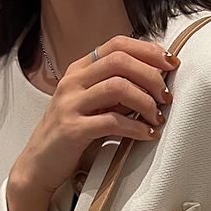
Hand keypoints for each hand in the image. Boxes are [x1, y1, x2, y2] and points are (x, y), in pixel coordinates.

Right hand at [11, 34, 179, 198]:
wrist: (40, 165)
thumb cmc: (72, 136)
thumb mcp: (94, 107)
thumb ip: (116, 94)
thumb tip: (154, 85)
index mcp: (79, 71)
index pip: (117, 45)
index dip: (147, 50)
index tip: (170, 63)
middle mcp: (73, 82)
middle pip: (120, 61)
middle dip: (151, 76)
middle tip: (166, 96)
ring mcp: (71, 104)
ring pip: (118, 87)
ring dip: (146, 101)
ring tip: (157, 117)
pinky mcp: (73, 129)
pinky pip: (112, 122)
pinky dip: (136, 128)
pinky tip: (148, 135)